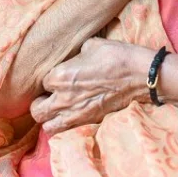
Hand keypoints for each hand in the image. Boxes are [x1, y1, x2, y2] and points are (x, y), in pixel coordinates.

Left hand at [30, 38, 151, 134]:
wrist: (140, 75)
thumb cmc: (117, 56)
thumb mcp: (92, 45)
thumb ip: (76, 54)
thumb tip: (74, 58)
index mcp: (60, 76)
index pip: (42, 82)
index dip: (49, 78)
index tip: (58, 76)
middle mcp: (63, 98)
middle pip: (37, 110)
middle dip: (40, 103)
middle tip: (50, 96)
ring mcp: (75, 114)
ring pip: (48, 127)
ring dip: (50, 119)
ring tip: (58, 110)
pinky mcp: (89, 122)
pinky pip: (67, 131)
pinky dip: (66, 126)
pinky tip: (73, 115)